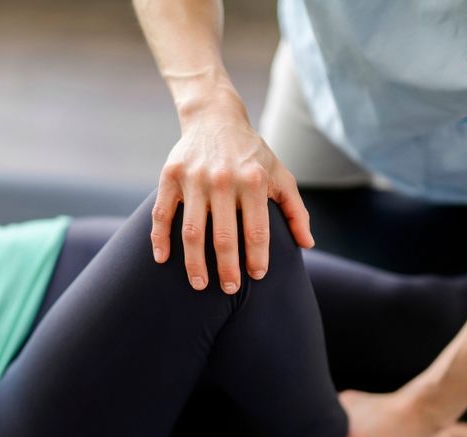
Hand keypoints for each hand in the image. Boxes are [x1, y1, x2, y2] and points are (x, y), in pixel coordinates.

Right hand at [150, 102, 313, 293]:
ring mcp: (194, 178)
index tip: (257, 276)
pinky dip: (159, 239)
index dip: (257, 257)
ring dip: (195, 263)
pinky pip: (162, 214)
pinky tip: (162, 259)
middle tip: (229, 288)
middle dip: (227, 269)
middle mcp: (223, 180)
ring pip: (192, 231)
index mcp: (253, 180)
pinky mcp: (170, 177)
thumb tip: (307, 244)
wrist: (214, 117)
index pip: (257, 230)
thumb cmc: (251, 153)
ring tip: (200, 284)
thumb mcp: (279, 174)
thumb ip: (295, 209)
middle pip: (224, 237)